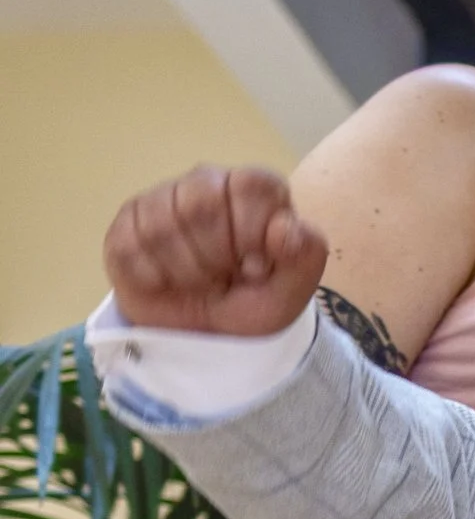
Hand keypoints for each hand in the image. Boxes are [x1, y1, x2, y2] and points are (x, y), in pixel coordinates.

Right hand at [104, 166, 327, 336]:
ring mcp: (161, 201)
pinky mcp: (126, 226)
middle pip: (201, 205)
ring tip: (199, 281)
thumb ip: (305, 253)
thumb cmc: (253, 300)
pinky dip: (154, 278)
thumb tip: (285, 227)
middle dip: (216, 257)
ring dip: (186, 272)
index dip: (251, 233)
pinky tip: (168, 282)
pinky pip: (130, 248)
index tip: (255, 265)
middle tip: (224, 277)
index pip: (251, 187)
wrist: (207, 336)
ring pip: (162, 227)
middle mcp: (207, 182)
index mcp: (254, 188)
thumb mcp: (293, 289)